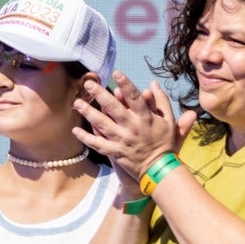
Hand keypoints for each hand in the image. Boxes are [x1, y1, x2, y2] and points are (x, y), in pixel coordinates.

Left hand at [74, 72, 191, 177]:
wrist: (160, 169)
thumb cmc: (164, 143)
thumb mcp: (169, 121)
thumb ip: (162, 102)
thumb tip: (153, 83)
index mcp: (146, 118)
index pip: (135, 98)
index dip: (126, 85)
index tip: (116, 73)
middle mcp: (133, 128)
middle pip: (114, 109)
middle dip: (100, 95)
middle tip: (88, 84)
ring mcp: (122, 140)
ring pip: (103, 125)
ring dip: (89, 113)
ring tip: (77, 103)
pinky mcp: (115, 152)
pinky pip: (98, 144)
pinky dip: (86, 138)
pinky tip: (75, 130)